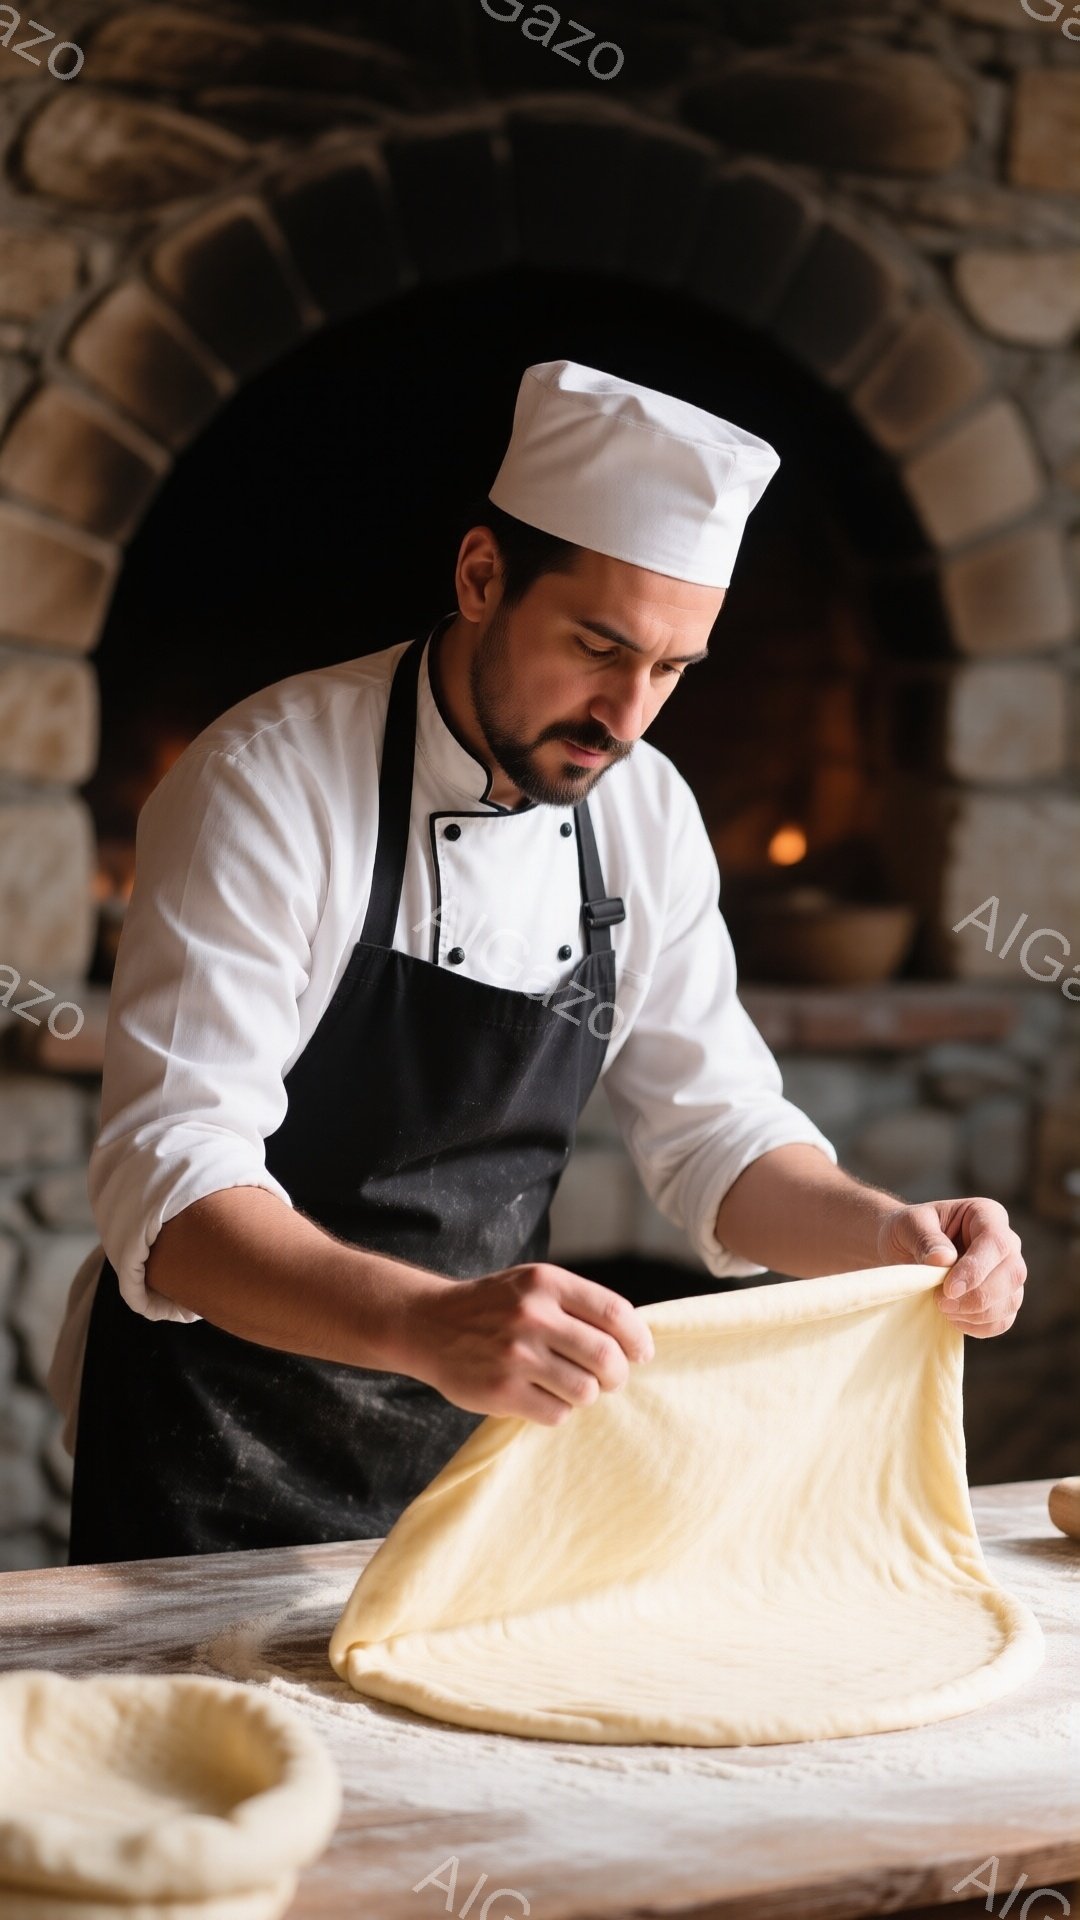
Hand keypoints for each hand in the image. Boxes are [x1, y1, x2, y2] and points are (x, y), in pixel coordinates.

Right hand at [398, 1262, 655, 1424]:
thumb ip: (577, 1304)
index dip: (638, 1339)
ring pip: (585, 1391)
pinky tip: (541, 1397)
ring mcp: (516, 1355)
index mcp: (546, 1283)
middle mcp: (532, 1316)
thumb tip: (633, 1339)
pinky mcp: (501, 1391)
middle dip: (617, 1376)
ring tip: (571, 1387)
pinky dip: (557, 1411)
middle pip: (607, 1358)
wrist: (428, 1324)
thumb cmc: (493, 1307)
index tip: (642, 1354)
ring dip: (586, 1395)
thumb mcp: (532, 1286)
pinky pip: (556, 1414)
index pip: (615, 1314)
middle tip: (610, 1380)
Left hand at [876, 1197, 1025, 1337]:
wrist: (904, 1250)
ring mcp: (1007, 1272)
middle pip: (1012, 1274)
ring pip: (1011, 1300)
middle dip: (977, 1296)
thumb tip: (944, 1259)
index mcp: (986, 1215)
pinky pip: (1004, 1320)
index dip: (976, 1269)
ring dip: (977, 1313)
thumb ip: (925, 1238)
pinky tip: (954, 1319)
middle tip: (941, 1302)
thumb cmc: (907, 1231)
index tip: (949, 1289)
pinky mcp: (1002, 1299)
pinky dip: (980, 1327)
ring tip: (944, 1308)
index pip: (996, 1242)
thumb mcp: (907, 1225)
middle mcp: (1006, 1242)